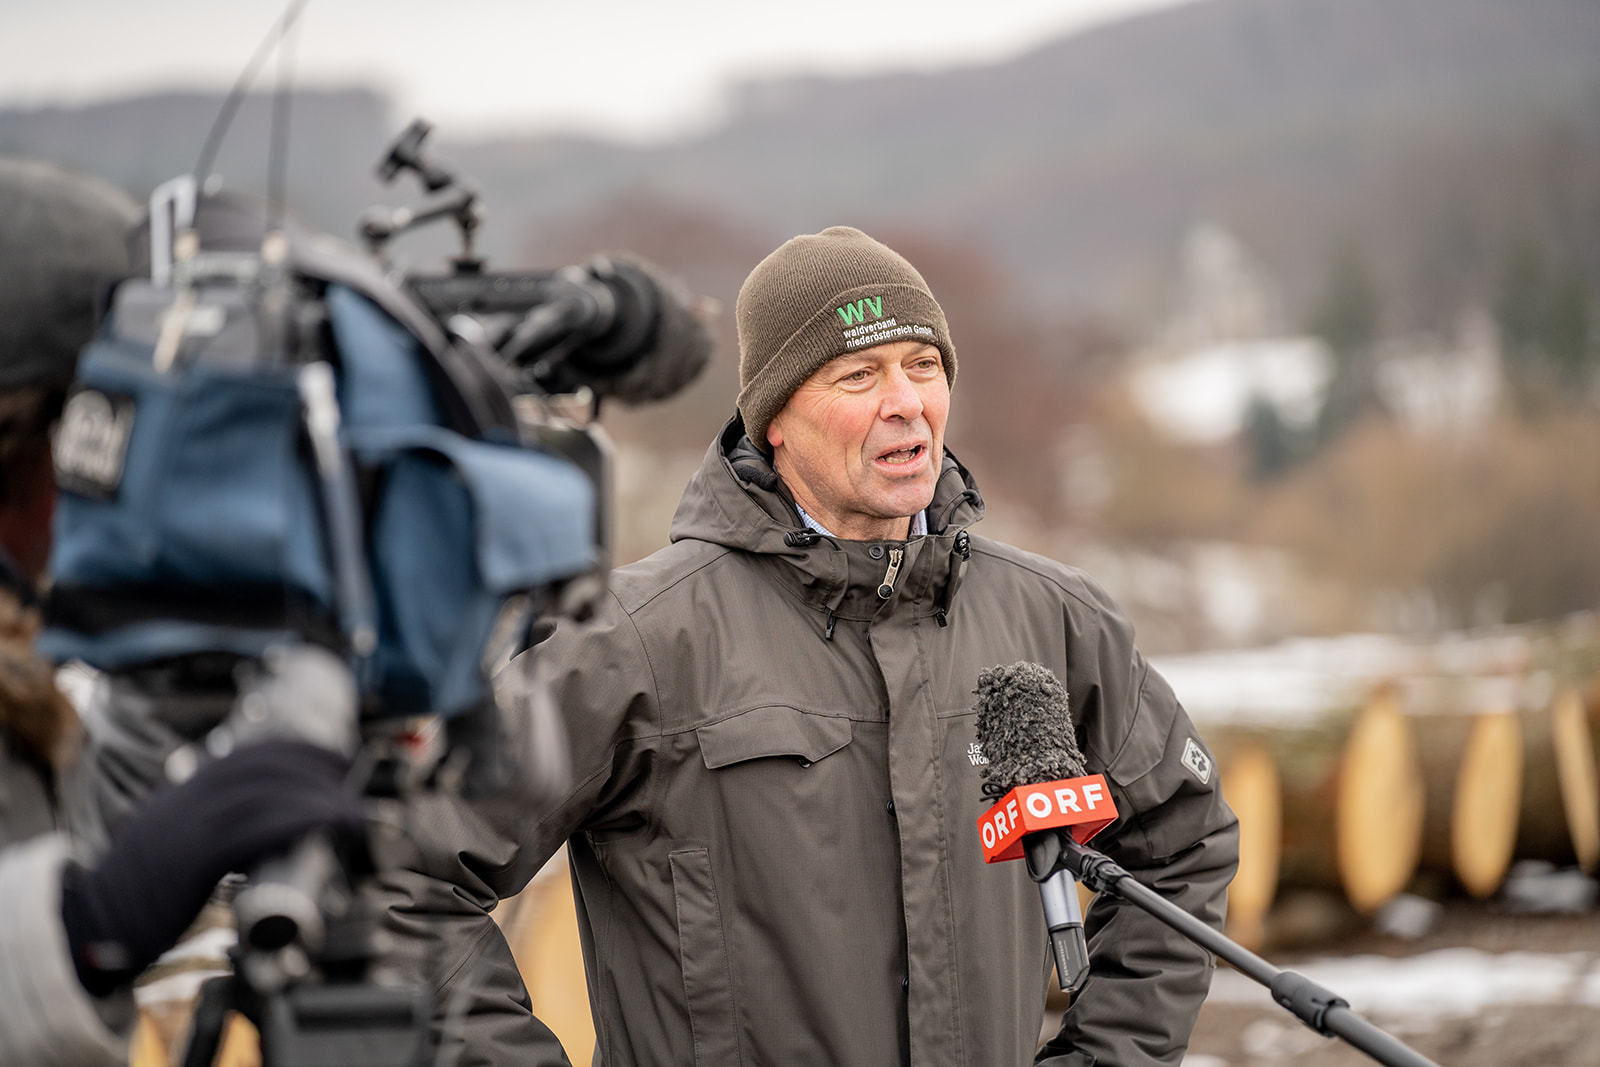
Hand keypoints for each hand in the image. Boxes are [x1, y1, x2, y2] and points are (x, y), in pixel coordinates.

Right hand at [58, 738, 365, 996]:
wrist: (90, 919)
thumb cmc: (135, 888)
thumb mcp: (167, 834)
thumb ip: (201, 821)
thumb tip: (246, 825)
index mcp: (187, 789)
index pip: (251, 753)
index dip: (298, 750)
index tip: (331, 756)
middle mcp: (193, 796)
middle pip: (269, 766)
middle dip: (318, 766)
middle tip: (351, 777)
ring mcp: (196, 824)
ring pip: (273, 794)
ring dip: (323, 797)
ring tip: (354, 810)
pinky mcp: (200, 857)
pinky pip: (264, 827)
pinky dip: (307, 819)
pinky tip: (334, 822)